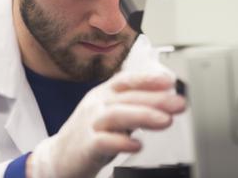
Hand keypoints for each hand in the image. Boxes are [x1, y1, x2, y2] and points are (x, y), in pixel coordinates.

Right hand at [27, 70, 186, 177]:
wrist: (59, 157)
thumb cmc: (91, 133)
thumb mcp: (112, 113)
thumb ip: (135, 106)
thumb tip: (166, 98)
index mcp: (103, 93)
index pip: (127, 80)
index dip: (148, 79)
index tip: (170, 81)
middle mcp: (96, 105)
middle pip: (127, 97)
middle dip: (156, 99)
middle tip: (178, 103)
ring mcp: (90, 124)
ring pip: (117, 115)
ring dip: (144, 116)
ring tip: (166, 121)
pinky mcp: (86, 146)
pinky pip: (104, 141)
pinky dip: (122, 142)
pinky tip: (138, 145)